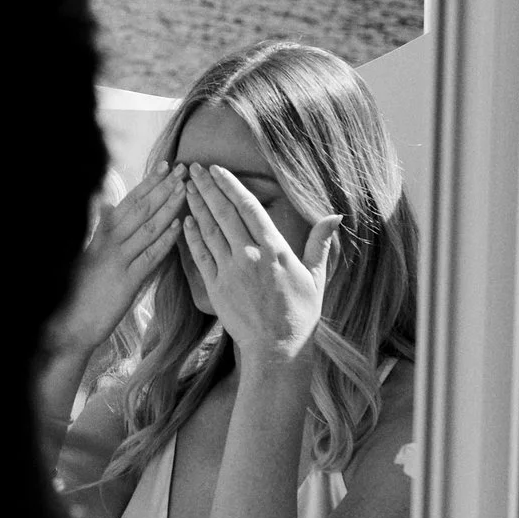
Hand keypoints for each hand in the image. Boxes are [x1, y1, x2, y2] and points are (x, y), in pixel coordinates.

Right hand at [48, 162, 186, 362]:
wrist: (67, 325)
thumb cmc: (77, 294)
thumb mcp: (86, 258)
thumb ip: (100, 234)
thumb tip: (108, 208)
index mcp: (99, 236)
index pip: (127, 203)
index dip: (148, 184)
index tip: (164, 167)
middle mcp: (108, 244)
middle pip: (140, 210)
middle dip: (162, 188)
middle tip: (182, 169)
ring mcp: (117, 262)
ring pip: (147, 228)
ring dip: (168, 207)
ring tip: (185, 190)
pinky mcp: (125, 282)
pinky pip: (149, 257)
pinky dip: (165, 240)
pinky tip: (179, 227)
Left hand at [181, 164, 341, 374]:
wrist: (277, 350)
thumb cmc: (301, 313)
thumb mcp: (316, 276)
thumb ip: (319, 243)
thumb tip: (335, 215)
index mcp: (275, 249)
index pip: (248, 207)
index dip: (230, 185)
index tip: (216, 169)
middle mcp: (250, 256)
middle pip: (223, 213)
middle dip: (206, 187)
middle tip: (189, 167)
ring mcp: (230, 271)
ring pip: (208, 230)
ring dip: (194, 206)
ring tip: (183, 187)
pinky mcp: (215, 287)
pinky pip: (200, 255)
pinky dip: (190, 236)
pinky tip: (183, 220)